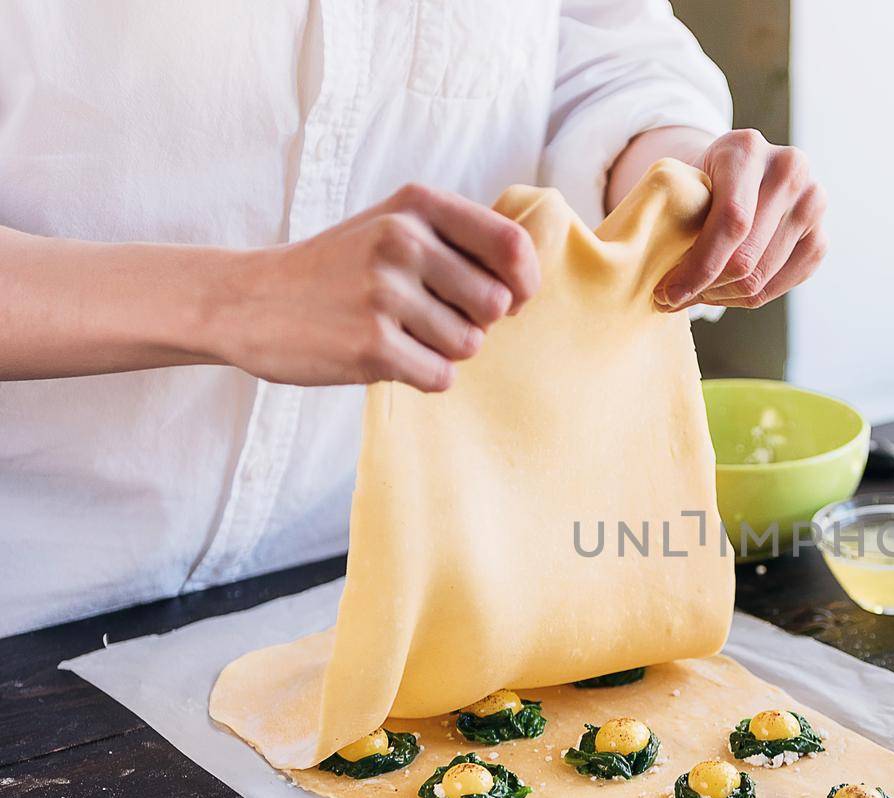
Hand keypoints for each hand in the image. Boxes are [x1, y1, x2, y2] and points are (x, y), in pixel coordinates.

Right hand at [214, 184, 539, 391]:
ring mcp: (385, 293)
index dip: (524, 281)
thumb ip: (459, 240)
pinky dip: (422, 375)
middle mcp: (402, 241)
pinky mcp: (372, 346)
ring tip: (398, 333)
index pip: (511, 243)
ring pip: (470, 345)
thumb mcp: (392, 225)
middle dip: (474, 322)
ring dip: (444, 350)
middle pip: (495, 304)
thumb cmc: (336, 268)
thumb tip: (528, 278)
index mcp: (416, 206)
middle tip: (428, 317)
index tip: (511, 299)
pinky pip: (441, 376)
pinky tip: (385, 356)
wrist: (247, 300)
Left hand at [653, 129, 826, 310]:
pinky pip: (781, 287)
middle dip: (704, 287)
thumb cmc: (702, 182)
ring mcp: (813, 204)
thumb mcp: (682, 182)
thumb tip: (663, 286)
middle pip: (747, 257)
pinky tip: (722, 292)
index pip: (731, 222)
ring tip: (695, 294)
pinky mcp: (820, 237)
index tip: (666, 293)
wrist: (741, 172)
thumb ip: (673, 216)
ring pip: (762, 278)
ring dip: (721, 296)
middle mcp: (790, 169)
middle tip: (672, 299)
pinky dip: (746, 298)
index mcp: (748, 147)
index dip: (698, 267)